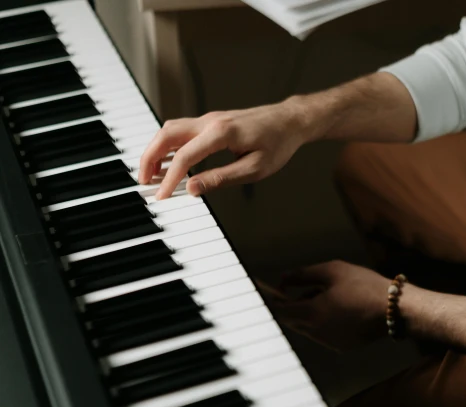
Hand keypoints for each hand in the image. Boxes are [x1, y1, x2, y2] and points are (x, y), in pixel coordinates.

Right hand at [139, 102, 309, 198]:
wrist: (289, 121)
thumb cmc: (278, 144)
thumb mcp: (254, 168)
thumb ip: (221, 179)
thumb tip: (193, 189)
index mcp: (222, 133)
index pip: (185, 157)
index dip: (169, 178)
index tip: (162, 196)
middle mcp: (211, 121)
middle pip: (166, 135)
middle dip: (149, 158)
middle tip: (144, 181)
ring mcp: (210, 119)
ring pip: (170, 130)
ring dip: (156, 150)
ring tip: (151, 174)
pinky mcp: (211, 122)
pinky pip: (181, 131)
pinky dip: (168, 145)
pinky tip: (168, 161)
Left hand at [268, 261, 389, 351]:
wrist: (394, 309)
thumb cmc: (363, 285)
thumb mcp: (332, 270)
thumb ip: (303, 274)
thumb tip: (282, 279)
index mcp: (312, 313)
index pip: (281, 311)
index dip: (274, 300)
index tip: (274, 290)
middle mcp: (317, 332)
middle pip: (292, 321)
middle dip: (293, 306)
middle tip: (304, 288)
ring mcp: (329, 342)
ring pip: (307, 328)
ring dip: (308, 314)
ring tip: (329, 295)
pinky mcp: (342, 346)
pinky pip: (322, 334)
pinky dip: (322, 323)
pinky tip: (340, 309)